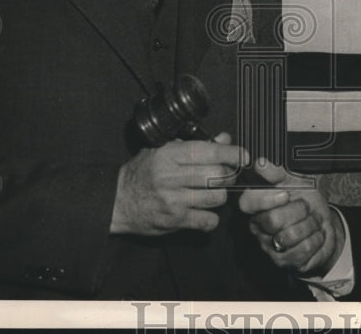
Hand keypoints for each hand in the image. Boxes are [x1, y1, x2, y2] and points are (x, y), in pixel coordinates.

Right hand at [110, 132, 247, 234]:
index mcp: (169, 155)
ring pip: (216, 198)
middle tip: (226, 175)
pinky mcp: (174, 221)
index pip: (209, 151)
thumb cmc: (143, 172)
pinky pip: (207, 221)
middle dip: (228, 175)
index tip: (242, 155)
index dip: (231, 153)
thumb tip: (224, 139)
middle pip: (217, 175)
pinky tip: (205, 211)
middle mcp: (171, 177)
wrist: (118, 201)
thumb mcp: (164, 150)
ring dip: (220, 195)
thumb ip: (195, 145)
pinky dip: (211, 218)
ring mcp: (173, 200)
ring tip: (213, 192)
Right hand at [238, 159, 344, 275]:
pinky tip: (316, 235)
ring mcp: (271, 247)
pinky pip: (302, 251)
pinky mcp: (285, 262)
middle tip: (306, 208)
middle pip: (272, 220)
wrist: (324, 224)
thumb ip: (277, 174)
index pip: (247, 203)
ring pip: (288, 237)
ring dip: (310, 225)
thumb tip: (260, 163)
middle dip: (298, 211)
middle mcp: (259, 228)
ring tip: (313, 221)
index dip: (266, 199)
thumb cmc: (306, 201)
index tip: (286, 194)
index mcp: (257, 206)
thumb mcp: (295, 182)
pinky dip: (316, 240)